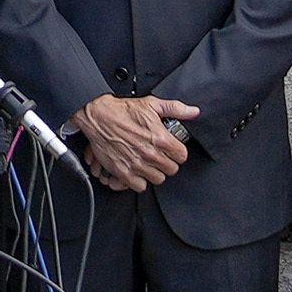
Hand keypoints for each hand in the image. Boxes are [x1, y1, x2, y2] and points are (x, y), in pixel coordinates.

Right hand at [72, 95, 191, 193]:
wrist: (99, 117)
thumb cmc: (123, 111)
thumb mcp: (152, 104)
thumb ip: (176, 109)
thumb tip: (193, 112)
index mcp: (161, 139)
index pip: (182, 156)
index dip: (178, 153)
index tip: (172, 150)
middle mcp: (151, 154)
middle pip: (171, 170)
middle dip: (167, 162)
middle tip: (159, 156)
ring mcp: (137, 165)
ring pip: (158, 179)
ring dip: (154, 172)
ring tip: (149, 164)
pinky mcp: (124, 172)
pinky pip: (140, 186)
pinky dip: (139, 181)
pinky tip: (137, 171)